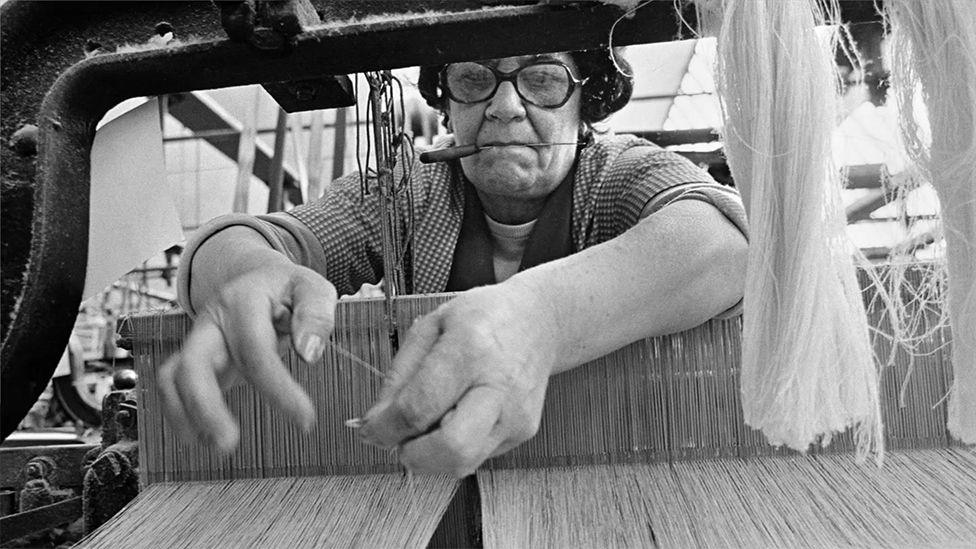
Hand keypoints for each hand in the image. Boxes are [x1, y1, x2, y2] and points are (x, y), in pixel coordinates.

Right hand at [158, 261, 337, 450]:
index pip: (255, 349)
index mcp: (243, 301)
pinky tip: (203, 439)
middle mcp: (213, 321)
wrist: (258, 278)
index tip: (306, 420)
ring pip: (173, 377)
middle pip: (194, 363)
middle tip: (228, 445)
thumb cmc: (289, 289)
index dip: (278, 388)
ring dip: (187, 416)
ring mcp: (199, 340)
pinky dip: (180, 414)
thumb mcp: (312, 288)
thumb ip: (316, 315)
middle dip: (206, 406)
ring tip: (217, 447)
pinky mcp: (194, 359)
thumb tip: (309, 353)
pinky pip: (173, 386)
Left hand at [356, 280, 559, 476]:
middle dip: (414, 455)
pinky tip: (455, 418)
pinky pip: (476, 456)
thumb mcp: (431, 326)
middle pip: (452, 448)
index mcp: (470, 349)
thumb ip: (398, 376)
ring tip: (427, 425)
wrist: (539, 321)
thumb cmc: (484, 317)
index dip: (385, 428)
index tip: (370, 429)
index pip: (420, 406)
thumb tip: (374, 423)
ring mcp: (516, 413)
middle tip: (400, 438)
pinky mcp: (524, 431)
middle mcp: (499, 385)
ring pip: (464, 463)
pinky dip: (453, 448)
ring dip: (431, 457)